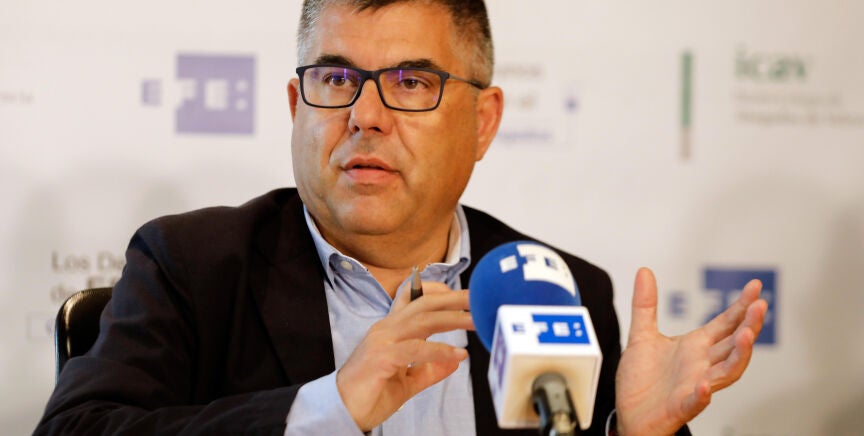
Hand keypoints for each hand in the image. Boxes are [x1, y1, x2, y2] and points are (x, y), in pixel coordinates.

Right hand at [335, 282, 472, 430]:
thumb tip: (455, 360)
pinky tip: (457, 355)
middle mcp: (386, 329)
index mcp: (390, 330)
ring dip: (452, 318)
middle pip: (424, 304)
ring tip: (476, 321)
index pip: (414, 300)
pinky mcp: (381, 357)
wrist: (342, 412)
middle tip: (479, 298)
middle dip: (454, 299)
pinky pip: (415, 349)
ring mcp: (382, 341)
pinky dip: (439, 350)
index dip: (439, 293)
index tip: (464, 296)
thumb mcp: (407, 381)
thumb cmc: (370, 395)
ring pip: (422, 320)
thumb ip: (430, 369)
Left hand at [615, 268, 767, 434]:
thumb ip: (646, 305)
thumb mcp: (641, 335)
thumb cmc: (642, 380)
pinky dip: (702, 393)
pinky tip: (705, 385)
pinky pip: (696, 401)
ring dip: (738, 355)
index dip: (741, 306)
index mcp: (695, 347)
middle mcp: (700, 365)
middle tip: (760, 306)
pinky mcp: (681, 406)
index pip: (725, 323)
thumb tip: (645, 272)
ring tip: (745, 336)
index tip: (754, 287)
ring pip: (726, 372)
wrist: (630, 414)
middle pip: (733, 344)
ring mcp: (694, 385)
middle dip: (749, 325)